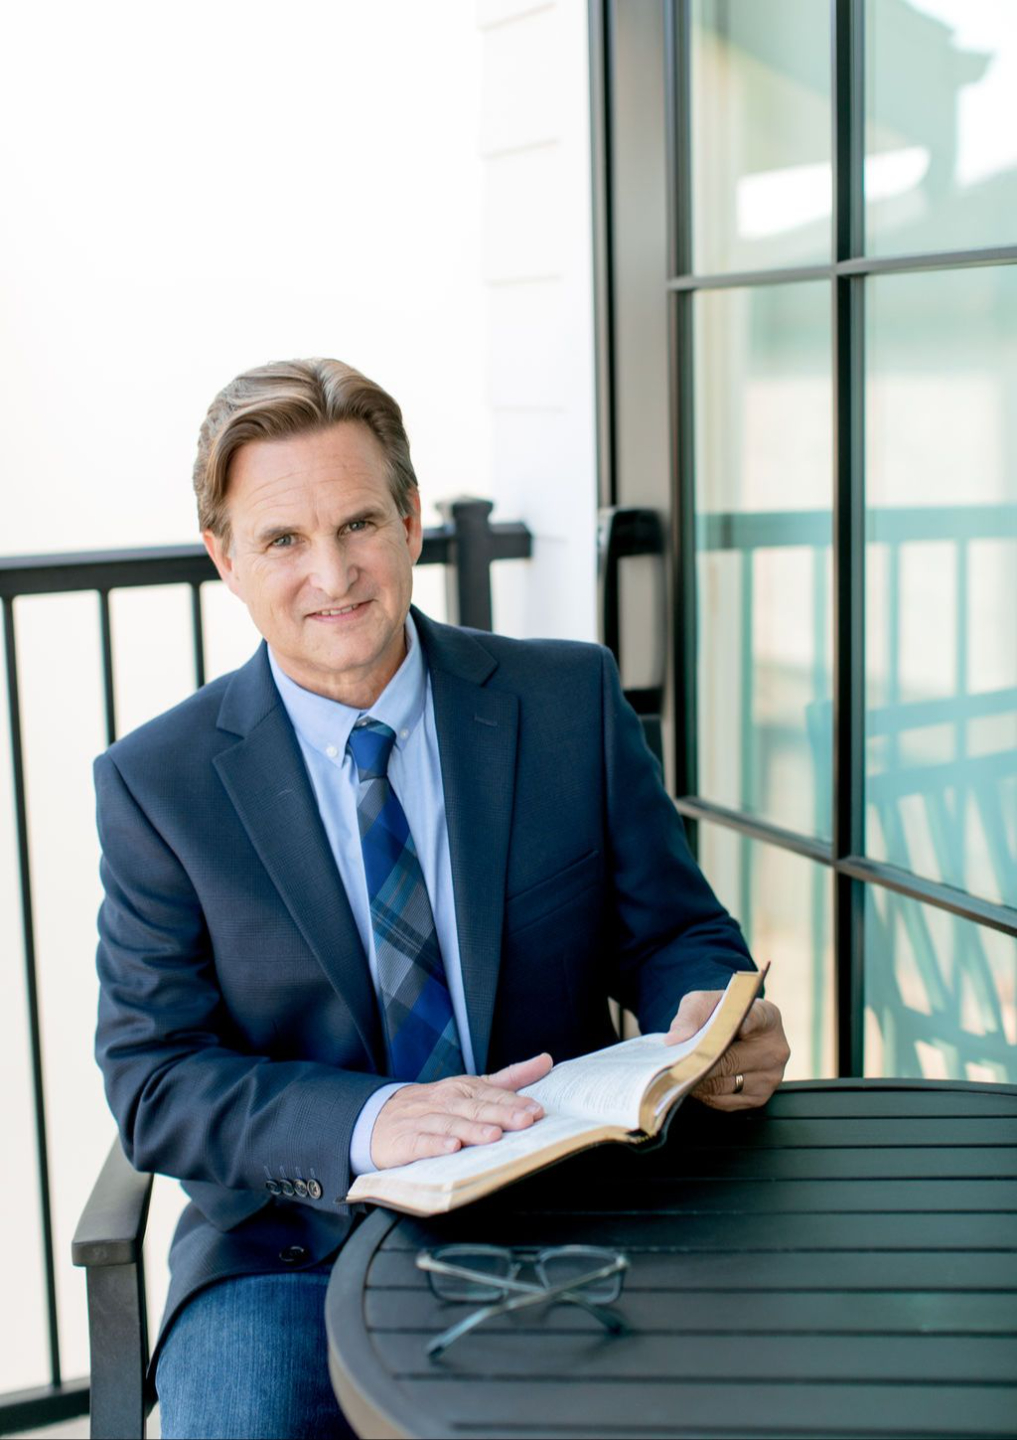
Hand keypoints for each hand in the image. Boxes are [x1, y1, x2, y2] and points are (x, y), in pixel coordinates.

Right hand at [370, 1053, 553, 1168]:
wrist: (378, 1117)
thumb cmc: (433, 1105)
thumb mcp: (471, 1087)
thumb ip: (509, 1078)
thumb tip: (546, 1060)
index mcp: (464, 1088)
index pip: (492, 1094)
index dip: (515, 1102)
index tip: (537, 1110)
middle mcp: (446, 1101)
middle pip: (476, 1107)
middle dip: (502, 1113)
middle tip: (525, 1120)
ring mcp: (424, 1120)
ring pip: (452, 1123)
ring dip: (473, 1129)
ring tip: (494, 1135)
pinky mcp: (405, 1140)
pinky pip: (422, 1142)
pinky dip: (436, 1144)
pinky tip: (451, 1148)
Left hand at [665, 990, 788, 1109]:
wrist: (734, 1032)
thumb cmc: (719, 1014)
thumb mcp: (703, 1003)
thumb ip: (690, 1016)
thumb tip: (675, 1041)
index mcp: (768, 1017)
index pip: (754, 1020)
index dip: (738, 1025)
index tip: (725, 1028)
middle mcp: (776, 1049)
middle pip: (729, 1061)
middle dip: (698, 1063)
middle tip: (674, 1062)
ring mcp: (771, 1077)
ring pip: (723, 1085)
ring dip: (698, 1080)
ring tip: (681, 1070)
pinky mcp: (759, 1098)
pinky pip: (723, 1101)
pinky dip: (704, 1093)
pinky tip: (696, 1081)